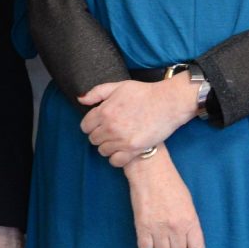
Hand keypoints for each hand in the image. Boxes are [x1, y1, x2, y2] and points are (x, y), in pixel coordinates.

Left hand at [79, 77, 199, 165]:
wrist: (168, 103)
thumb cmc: (144, 93)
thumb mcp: (119, 86)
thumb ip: (97, 92)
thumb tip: (80, 100)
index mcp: (104, 111)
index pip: (85, 126)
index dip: (91, 125)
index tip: (100, 124)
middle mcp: (110, 127)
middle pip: (93, 140)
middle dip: (100, 136)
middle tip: (111, 132)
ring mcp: (121, 139)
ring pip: (103, 151)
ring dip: (108, 147)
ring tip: (118, 140)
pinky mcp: (133, 149)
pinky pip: (115, 161)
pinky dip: (116, 158)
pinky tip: (122, 151)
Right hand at [126, 150, 204, 247]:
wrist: (151, 171)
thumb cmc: (171, 184)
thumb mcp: (188, 204)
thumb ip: (189, 224)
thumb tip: (187, 243)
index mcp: (191, 221)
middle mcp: (176, 228)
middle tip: (171, 244)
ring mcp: (159, 229)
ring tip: (159, 240)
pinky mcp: (142, 227)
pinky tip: (149, 243)